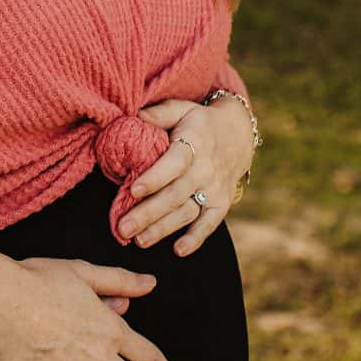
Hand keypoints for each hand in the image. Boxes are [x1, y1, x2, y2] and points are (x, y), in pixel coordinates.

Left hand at [119, 95, 253, 255]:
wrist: (237, 134)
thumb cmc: (198, 122)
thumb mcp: (182, 109)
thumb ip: (159, 113)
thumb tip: (134, 115)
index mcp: (194, 143)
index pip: (174, 163)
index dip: (154, 178)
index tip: (132, 191)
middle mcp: (205, 169)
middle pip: (175, 194)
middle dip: (148, 213)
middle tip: (123, 228)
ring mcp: (214, 189)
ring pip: (187, 212)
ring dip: (163, 229)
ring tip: (139, 241)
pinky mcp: (221, 203)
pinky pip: (210, 224)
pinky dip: (196, 238)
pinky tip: (178, 250)